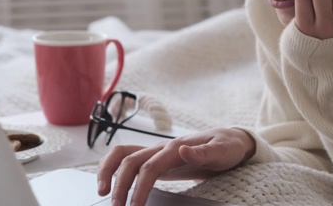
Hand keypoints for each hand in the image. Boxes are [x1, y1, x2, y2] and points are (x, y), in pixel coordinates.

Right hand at [97, 127, 254, 205]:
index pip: (149, 168)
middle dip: (119, 185)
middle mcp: (162, 147)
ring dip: (108, 171)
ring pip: (123, 154)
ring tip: (102, 192)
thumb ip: (204, 152)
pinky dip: (113, 166)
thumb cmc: (227, 146)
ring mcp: (158, 151)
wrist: (230, 139)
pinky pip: (128, 156)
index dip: (139, 188)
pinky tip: (109, 181)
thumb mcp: (223, 151)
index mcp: (176, 147)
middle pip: (130, 162)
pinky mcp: (157, 157)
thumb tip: (183, 149)